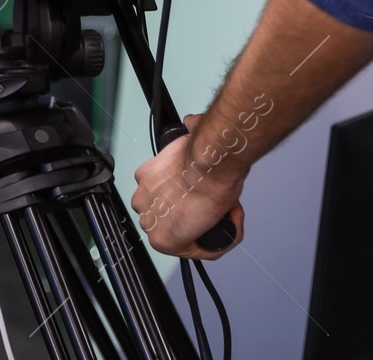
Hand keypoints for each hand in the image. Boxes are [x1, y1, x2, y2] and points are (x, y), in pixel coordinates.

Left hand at [129, 114, 246, 260]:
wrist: (209, 165)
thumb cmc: (202, 155)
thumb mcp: (190, 143)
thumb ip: (188, 139)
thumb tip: (192, 122)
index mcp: (146, 179)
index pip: (167, 200)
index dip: (192, 201)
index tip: (207, 198)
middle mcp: (143, 200)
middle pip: (175, 218)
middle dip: (198, 216)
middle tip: (218, 206)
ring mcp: (151, 221)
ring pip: (184, 235)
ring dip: (207, 229)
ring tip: (226, 214)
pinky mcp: (165, 240)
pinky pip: (197, 250)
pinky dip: (217, 244)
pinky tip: (228, 227)